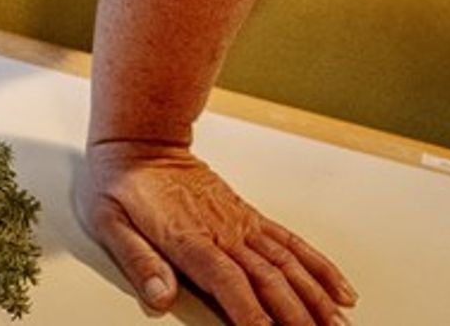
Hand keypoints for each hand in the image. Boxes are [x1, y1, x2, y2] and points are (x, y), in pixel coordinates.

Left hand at [77, 139, 354, 324]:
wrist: (139, 142)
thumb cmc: (119, 183)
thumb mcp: (108, 221)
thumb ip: (137, 260)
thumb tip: (158, 296)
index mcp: (188, 239)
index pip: (228, 283)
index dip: (251, 314)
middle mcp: (224, 233)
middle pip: (269, 280)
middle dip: (297, 317)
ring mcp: (242, 224)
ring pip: (290, 265)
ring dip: (318, 299)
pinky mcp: (251, 218)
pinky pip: (293, 243)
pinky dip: (320, 268)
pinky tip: (341, 291)